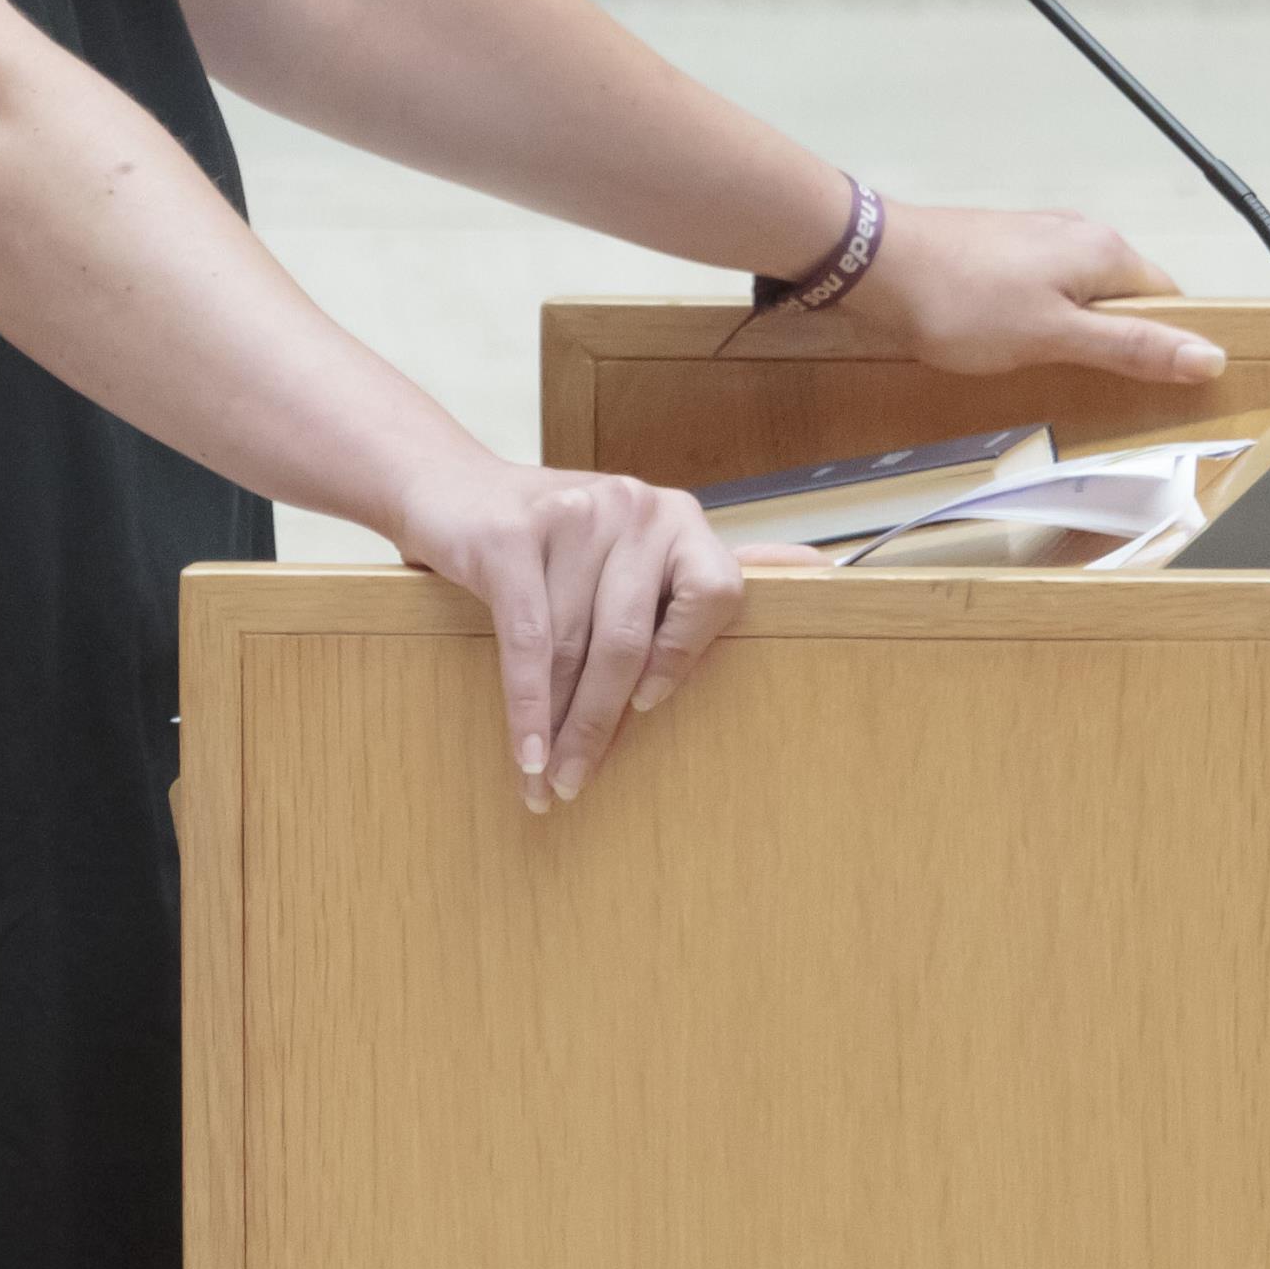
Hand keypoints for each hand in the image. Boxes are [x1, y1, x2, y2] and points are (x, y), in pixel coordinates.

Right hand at [392, 456, 745, 812]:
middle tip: (580, 781)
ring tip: (545, 778)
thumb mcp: (632, 549)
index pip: (717, 593)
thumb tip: (821, 573)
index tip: (650, 708)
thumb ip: (705, 570)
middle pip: (631, 639)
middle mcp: (634, 508)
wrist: (448, 486)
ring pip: (573, 648)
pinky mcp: (511, 535)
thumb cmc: (552, 540)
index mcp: (677, 518)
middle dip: (600, 722)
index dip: (685, 657)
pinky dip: (525, 707)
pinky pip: (527, 639)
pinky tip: (526, 752)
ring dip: (555, 727)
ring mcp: (573, 515)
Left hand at [853, 201, 1225, 385]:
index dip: (1166, 344)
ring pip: (1081, 293)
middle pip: (1124, 296)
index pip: (1167, 300)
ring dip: (1075, 332)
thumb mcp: (1056, 337)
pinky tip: (1011, 344)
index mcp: (1106, 251)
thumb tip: (1210, 355)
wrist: (876, 262)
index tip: (1150, 388)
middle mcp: (1079, 233)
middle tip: (1093, 389)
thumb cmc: (966, 303)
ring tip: (1046, 370)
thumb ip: (1131, 347)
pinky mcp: (1003, 246)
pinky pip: (1045, 288)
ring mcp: (1038, 236)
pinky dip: (1041, 319)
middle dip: (1117, 341)